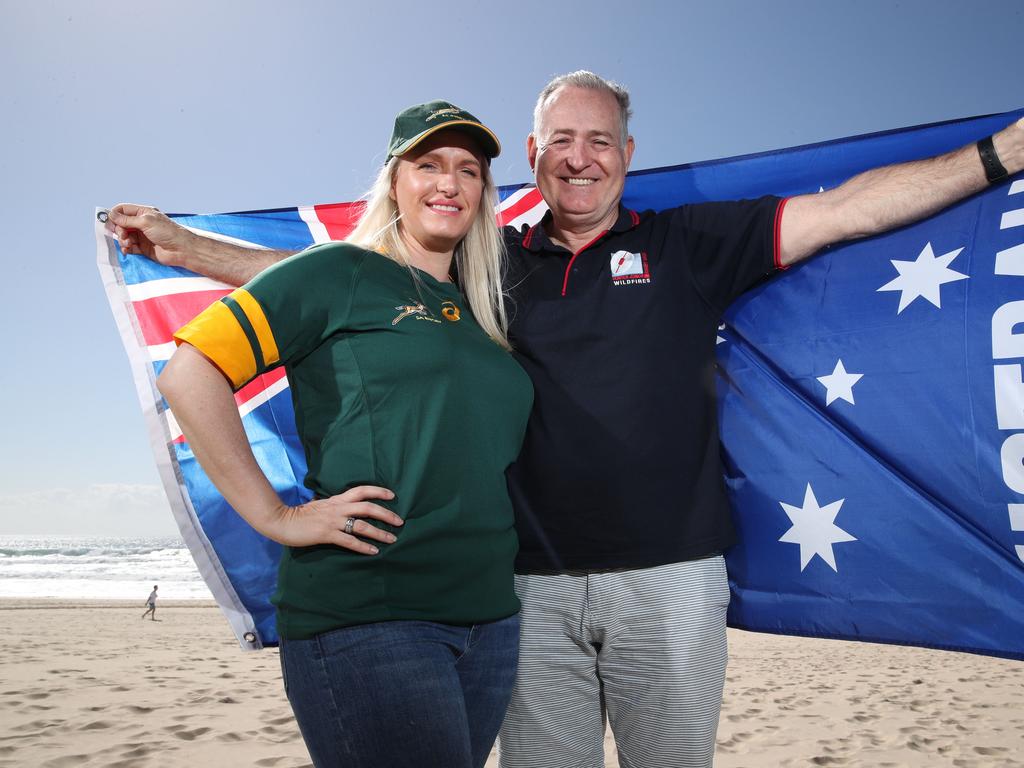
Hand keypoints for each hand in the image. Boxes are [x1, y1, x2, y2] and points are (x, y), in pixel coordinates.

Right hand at [105, 203, 198, 268]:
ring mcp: (142, 235)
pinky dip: (126, 248)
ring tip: (128, 244)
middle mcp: (142, 223)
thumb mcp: (146, 222)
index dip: (114, 215)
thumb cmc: (168, 232)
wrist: (181, 250)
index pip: (123, 210)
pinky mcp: (143, 248)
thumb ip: (127, 219)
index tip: (109, 222)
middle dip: (119, 230)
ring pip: (124, 236)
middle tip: (123, 235)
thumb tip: (111, 214)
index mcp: (143, 213)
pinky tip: (128, 250)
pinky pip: (129, 247)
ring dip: (122, 240)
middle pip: (121, 224)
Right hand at [271, 486, 402, 553]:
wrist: (282, 521)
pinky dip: (363, 546)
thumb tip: (344, 506)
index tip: (392, 495)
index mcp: (336, 499)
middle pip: (368, 507)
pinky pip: (350, 541)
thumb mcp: (320, 505)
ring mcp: (333, 521)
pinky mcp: (327, 534)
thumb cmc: (300, 515)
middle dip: (386, 514)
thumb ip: (333, 505)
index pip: (361, 490)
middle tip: (399, 521)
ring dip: (379, 532)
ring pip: (362, 525)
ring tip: (392, 539)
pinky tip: (373, 551)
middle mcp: (338, 508)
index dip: (378, 491)